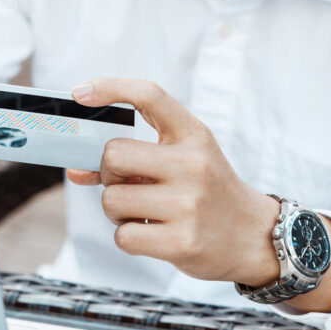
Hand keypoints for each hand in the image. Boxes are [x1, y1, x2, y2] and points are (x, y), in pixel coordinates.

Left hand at [67, 78, 280, 285]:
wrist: (255, 236)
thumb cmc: (209, 193)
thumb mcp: (184, 162)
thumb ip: (135, 159)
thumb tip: (75, 169)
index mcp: (194, 136)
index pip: (149, 95)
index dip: (110, 88)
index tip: (79, 93)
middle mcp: (193, 164)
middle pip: (113, 156)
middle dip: (109, 174)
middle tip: (128, 184)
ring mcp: (188, 204)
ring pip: (112, 199)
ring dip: (116, 210)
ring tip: (143, 212)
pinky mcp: (182, 242)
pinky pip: (123, 235)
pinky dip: (127, 236)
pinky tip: (150, 233)